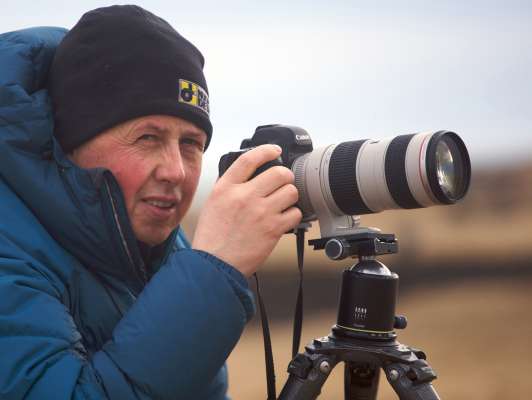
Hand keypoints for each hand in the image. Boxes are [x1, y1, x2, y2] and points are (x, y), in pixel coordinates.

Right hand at [192, 144, 302, 276]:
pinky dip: (293, 216)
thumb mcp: (214, 203)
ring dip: (290, 196)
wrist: (214, 265)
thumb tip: (250, 176)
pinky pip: (295, 213)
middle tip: (283, 184)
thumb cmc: (212, 238)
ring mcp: (260, 212)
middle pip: (279, 173)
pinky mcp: (273, 229)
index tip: (276, 151)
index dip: (267, 150)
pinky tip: (283, 219)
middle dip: (285, 177)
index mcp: (226, 188)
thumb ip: (231, 187)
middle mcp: (244, 196)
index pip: (250, 159)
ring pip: (291, 191)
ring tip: (282, 204)